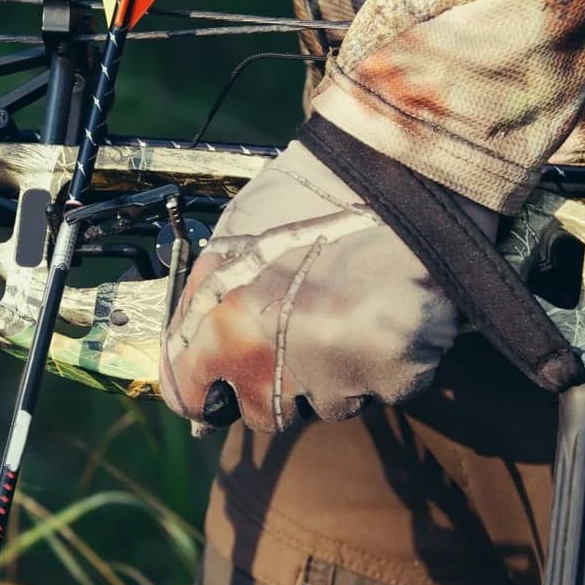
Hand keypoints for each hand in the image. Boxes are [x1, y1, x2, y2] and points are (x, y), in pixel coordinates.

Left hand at [159, 138, 487, 432]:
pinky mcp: (393, 379)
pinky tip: (389, 314)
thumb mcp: (233, 241)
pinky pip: (383, 390)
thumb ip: (207, 307)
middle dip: (277, 384)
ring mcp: (336, 380)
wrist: (395, 171)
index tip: (217, 386)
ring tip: (352, 311)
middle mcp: (270, 367)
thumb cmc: (309, 195)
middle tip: (302, 333)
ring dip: (335, 374)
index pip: (190, 396)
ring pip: (328, 405)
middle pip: (263, 413)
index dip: (205, 390)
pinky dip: (386, 364)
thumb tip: (195, 357)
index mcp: (222, 330)